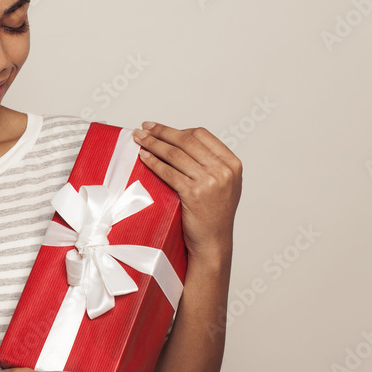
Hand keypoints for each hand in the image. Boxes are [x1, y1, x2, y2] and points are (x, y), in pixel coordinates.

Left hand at [131, 122, 241, 268]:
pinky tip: (144, 157)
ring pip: (175, 154)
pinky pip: (168, 171)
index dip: (177, 129)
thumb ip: (210, 163)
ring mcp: (210, 181)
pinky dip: (153, 162)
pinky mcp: (194, 193)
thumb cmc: (214, 215)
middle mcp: (223, 170)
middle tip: (144, 128)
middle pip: (186, 140)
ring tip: (139, 139)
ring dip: (153, 144)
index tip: (159, 128)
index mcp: (232, 163)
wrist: (213, 242)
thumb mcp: (223, 184)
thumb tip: (181, 143)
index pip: (201, 135)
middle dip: (161, 132)